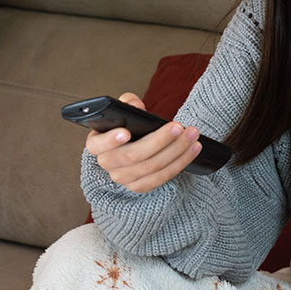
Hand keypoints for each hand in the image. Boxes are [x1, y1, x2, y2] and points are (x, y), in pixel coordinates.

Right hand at [85, 92, 202, 192]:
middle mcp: (108, 163)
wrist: (135, 145)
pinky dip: (180, 162)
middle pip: (134, 156)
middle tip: (179, 127)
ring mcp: (123, 178)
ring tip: (192, 135)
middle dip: (159, 140)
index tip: (126, 131)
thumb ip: (128, 103)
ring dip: (176, 150)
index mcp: (97, 143)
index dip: (111, 140)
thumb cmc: (128, 125)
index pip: (98, 144)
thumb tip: (135, 104)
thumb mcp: (125, 111)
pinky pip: (162, 177)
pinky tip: (193, 149)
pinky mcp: (140, 186)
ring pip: (152, 166)